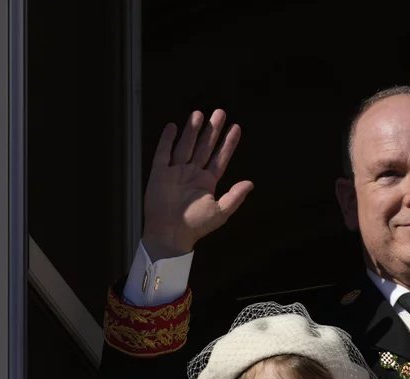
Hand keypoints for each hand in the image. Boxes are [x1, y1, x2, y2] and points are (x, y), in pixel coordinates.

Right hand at [142, 109, 253, 258]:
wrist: (170, 234)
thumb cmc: (195, 226)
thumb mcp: (221, 211)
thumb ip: (235, 196)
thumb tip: (250, 183)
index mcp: (207, 182)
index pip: (220, 158)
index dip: (228, 143)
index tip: (236, 128)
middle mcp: (192, 174)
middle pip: (204, 147)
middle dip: (212, 130)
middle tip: (220, 113)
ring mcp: (176, 172)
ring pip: (185, 146)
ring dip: (192, 130)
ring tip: (199, 114)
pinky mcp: (159, 174)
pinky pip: (163, 153)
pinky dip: (167, 140)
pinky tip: (173, 127)